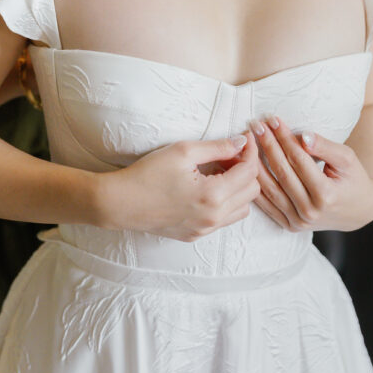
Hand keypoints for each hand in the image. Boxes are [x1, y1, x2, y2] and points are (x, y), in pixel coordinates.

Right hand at [102, 133, 259, 241]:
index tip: (244, 138)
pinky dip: (226, 202)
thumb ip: (218, 147)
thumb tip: (241, 142)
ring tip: (219, 170)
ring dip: (239, 188)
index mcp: (213, 195)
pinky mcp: (196, 235)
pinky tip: (208, 186)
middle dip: (246, 169)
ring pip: (242, 208)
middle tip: (229, 153)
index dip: (250, 151)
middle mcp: (214, 217)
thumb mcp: (183, 151)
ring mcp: (205, 229)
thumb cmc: (148, 174)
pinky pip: (225, 219)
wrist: (120, 203)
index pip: (249, 172)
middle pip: (252, 192)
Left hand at [252, 118, 372, 232]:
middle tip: (256, 125)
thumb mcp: (347, 159)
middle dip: (267, 145)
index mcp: (326, 195)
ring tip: (248, 142)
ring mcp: (299, 222)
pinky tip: (246, 167)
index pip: (299, 160)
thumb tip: (303, 136)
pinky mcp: (290, 226)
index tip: (273, 120)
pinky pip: (267, 204)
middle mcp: (310, 212)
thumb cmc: (353, 179)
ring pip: (270, 189)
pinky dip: (255, 184)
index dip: (284, 138)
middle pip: (282, 172)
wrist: (358, 210)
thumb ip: (325, 147)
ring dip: (255, 163)